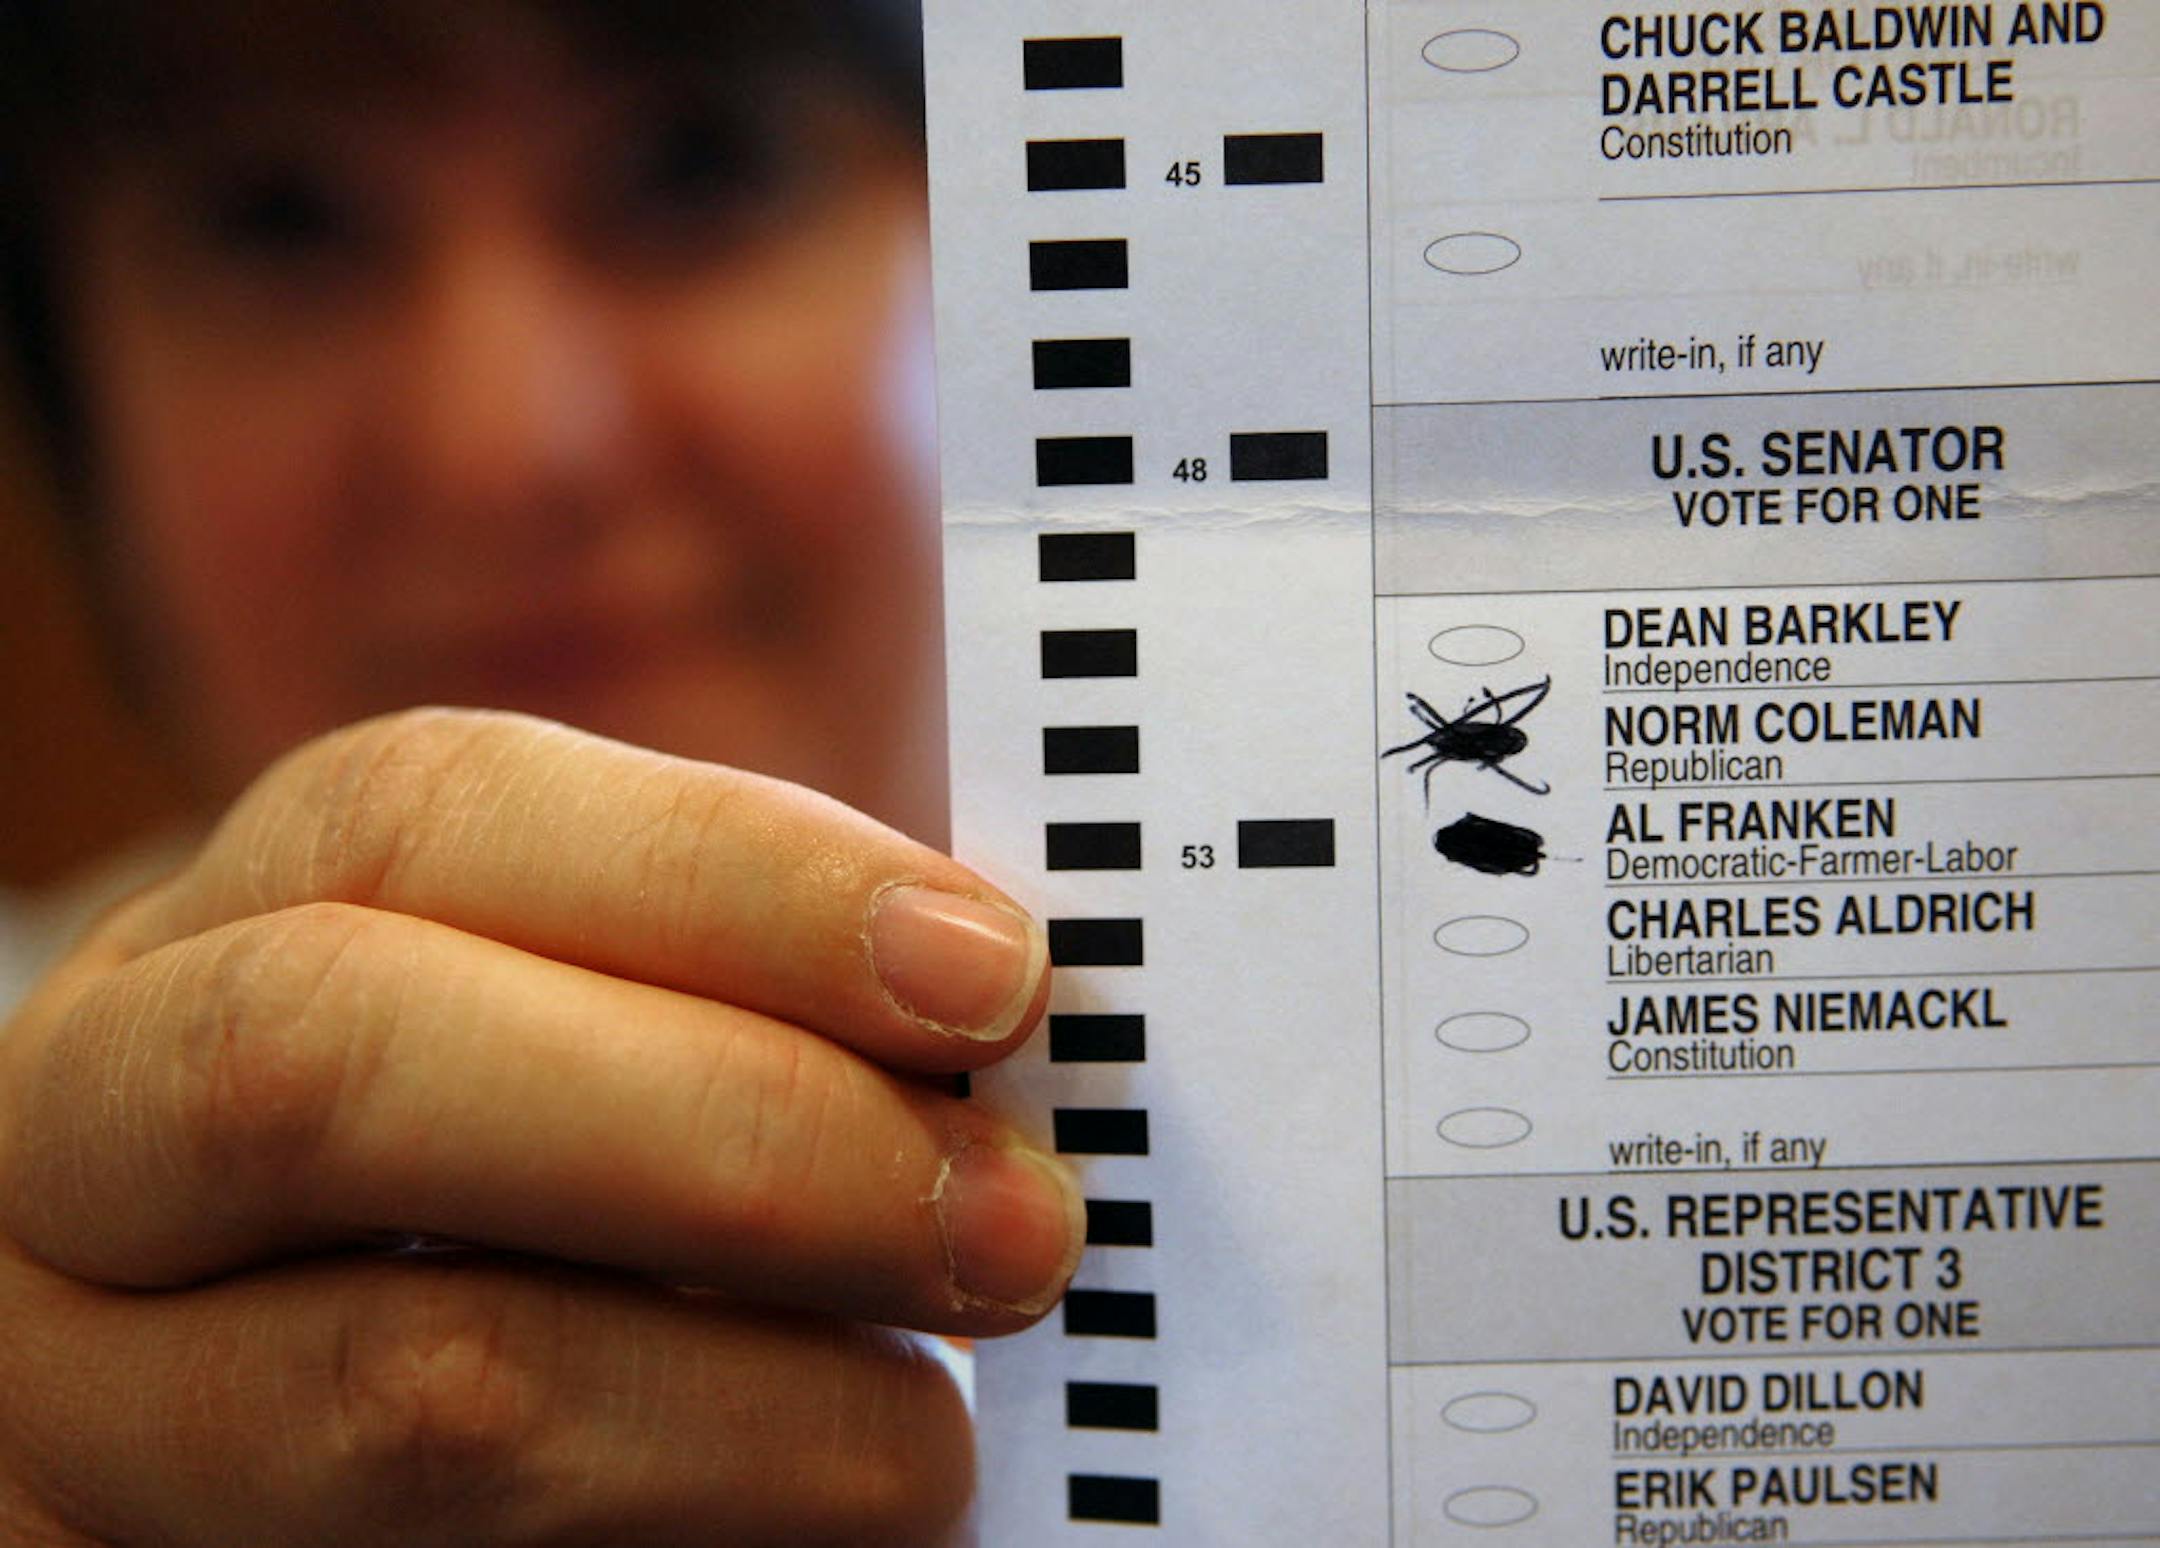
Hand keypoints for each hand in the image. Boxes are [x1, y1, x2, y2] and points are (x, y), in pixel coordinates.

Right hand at [0, 709, 1078, 1545]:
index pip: (433, 820)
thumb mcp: (576, 1038)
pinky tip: (812, 1538)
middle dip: (737, 1139)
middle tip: (1017, 1226)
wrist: (288, 1411)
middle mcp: (91, 1145)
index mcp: (219, 933)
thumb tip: (991, 1007)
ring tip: (934, 1439)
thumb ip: (729, 1003)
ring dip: (750, 1410)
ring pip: (397, 1391)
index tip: (993, 973)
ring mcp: (88, 1403)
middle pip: (341, 1065)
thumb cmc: (510, 1181)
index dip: (737, 881)